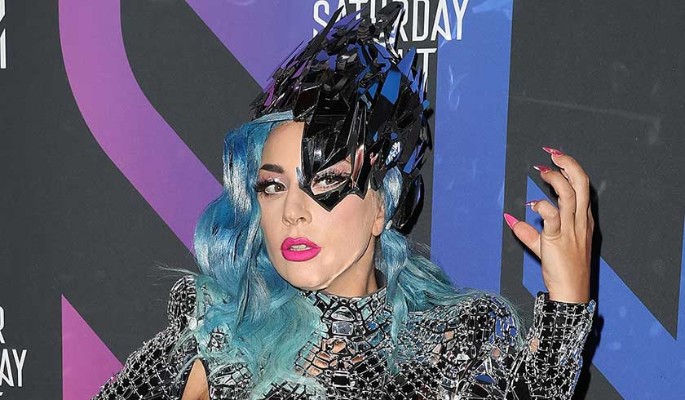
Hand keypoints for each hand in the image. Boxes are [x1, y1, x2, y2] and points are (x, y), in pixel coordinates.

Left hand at [505, 147, 592, 302]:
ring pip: (569, 194)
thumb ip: (527, 232)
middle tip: (553, 154)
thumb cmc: (563, 269)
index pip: (583, 187)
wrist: (571, 290)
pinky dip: (541, 206)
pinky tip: (531, 204)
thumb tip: (510, 218)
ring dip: (555, 179)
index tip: (557, 158)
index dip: (571, 169)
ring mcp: (571, 229)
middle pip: (582, 184)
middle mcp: (580, 221)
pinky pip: (552, 216)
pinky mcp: (558, 238)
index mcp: (583, 220)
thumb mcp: (544, 246)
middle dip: (569, 164)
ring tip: (542, 170)